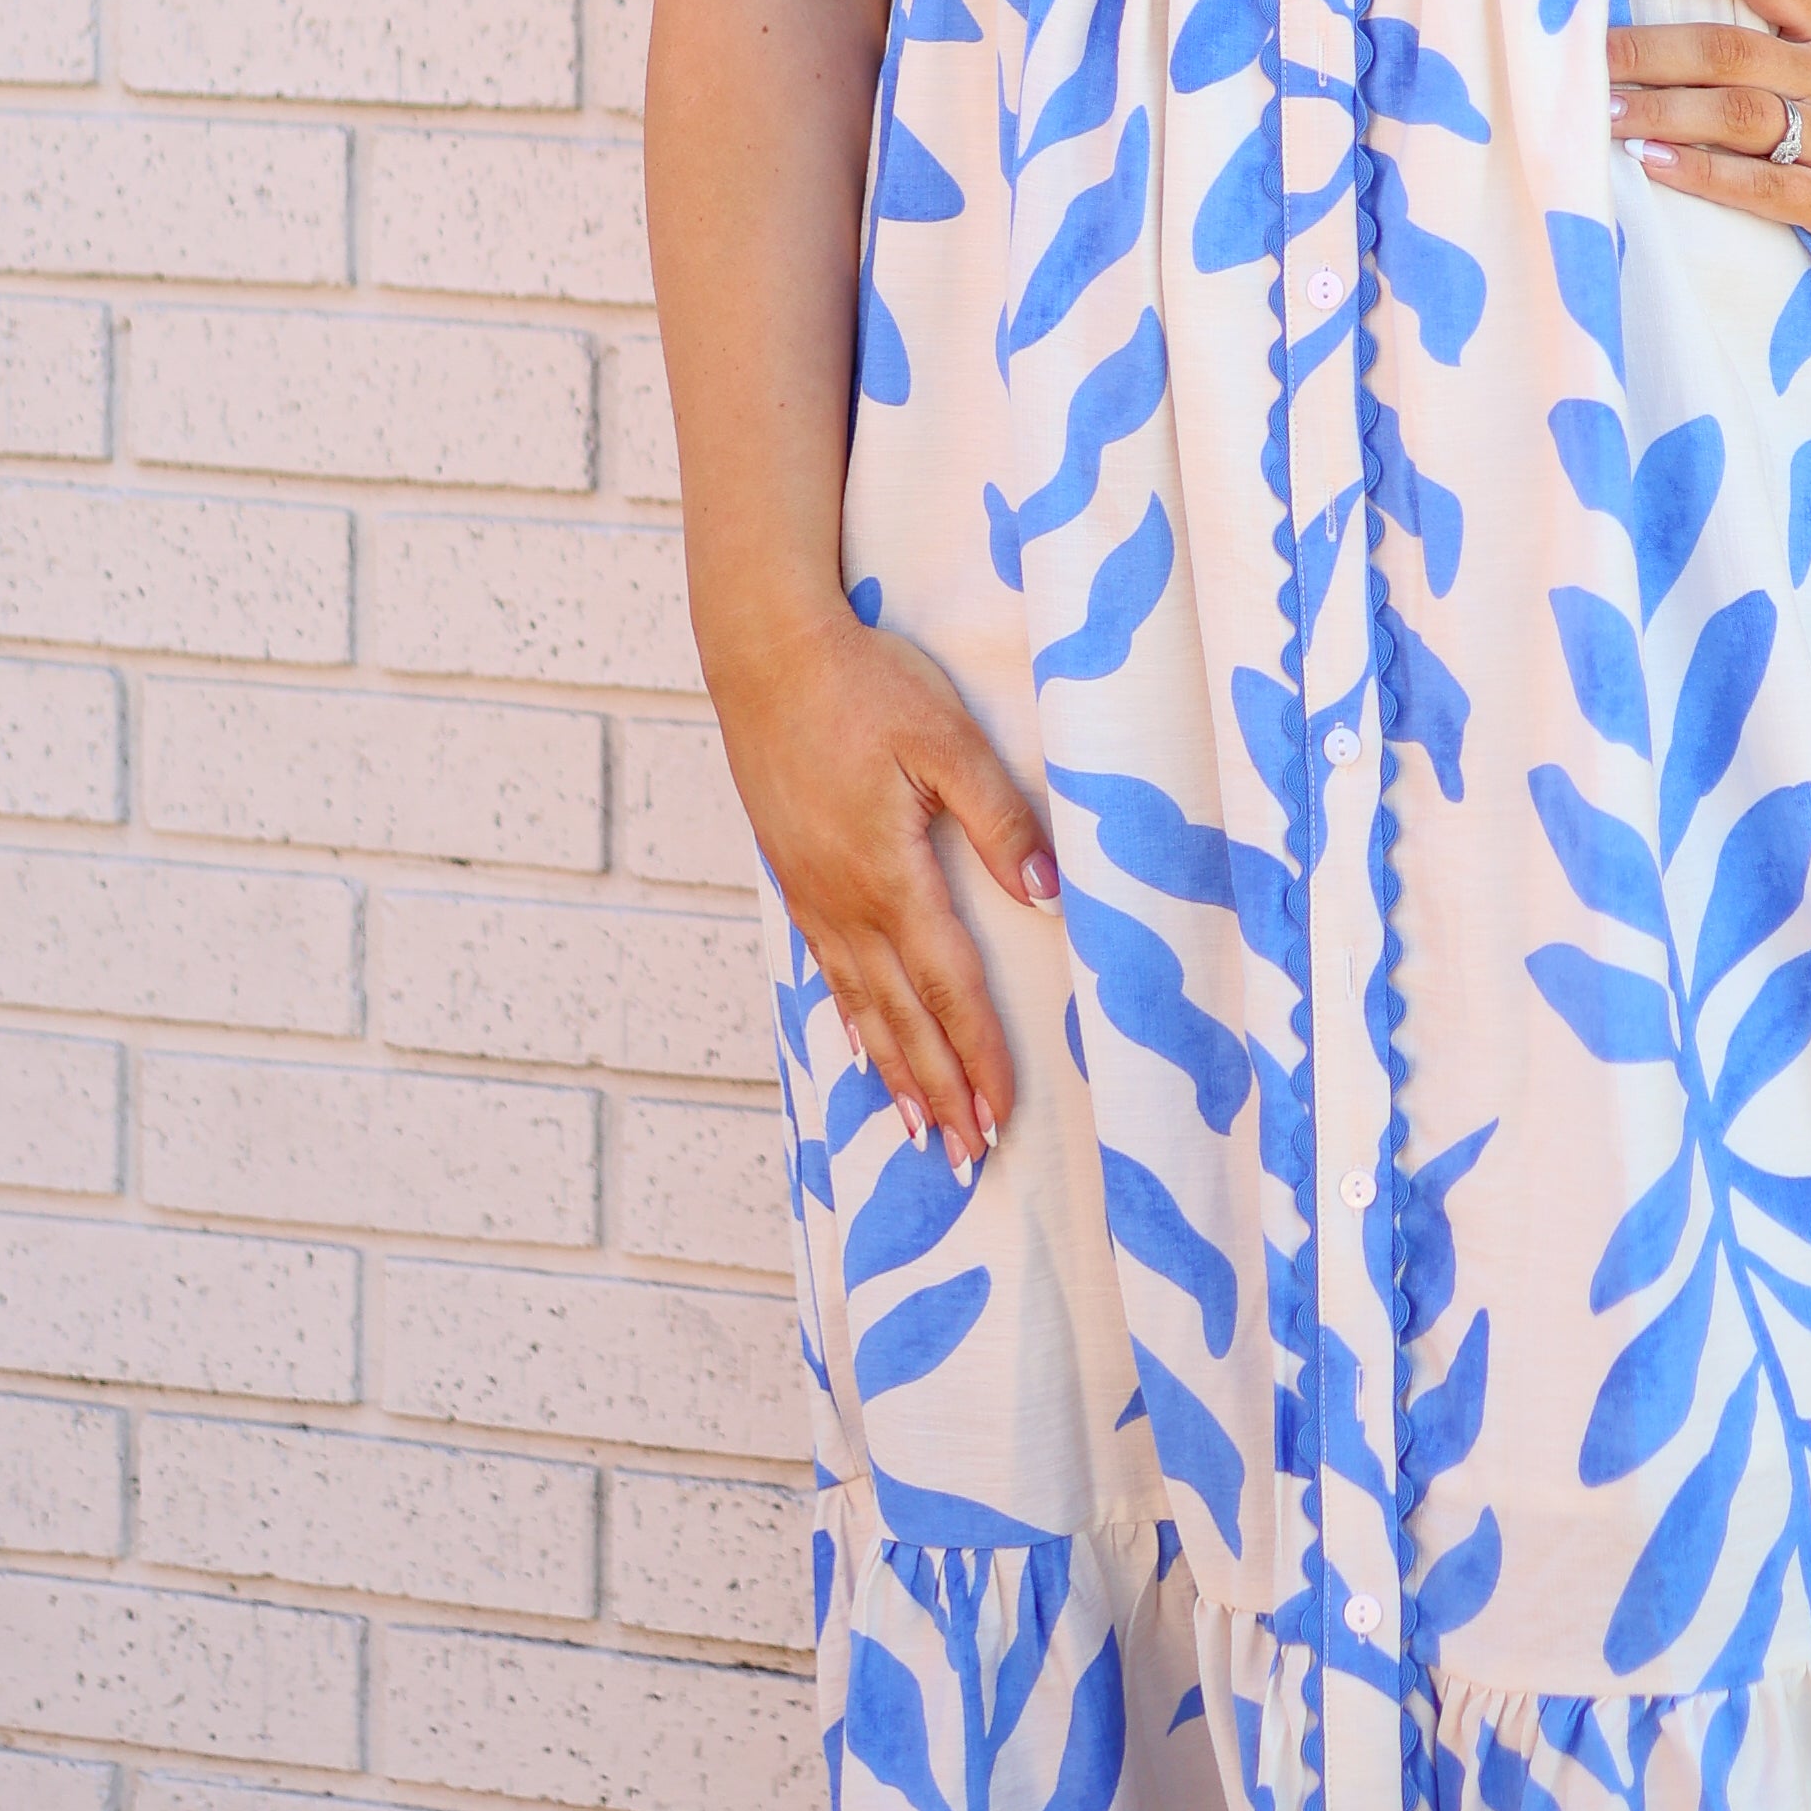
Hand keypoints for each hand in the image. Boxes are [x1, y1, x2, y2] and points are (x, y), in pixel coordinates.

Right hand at [703, 601, 1056, 1159]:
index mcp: (891, 878)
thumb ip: (1000, 822)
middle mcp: (846, 903)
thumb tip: (1045, 899)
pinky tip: (860, 1044)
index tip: (1003, 1113)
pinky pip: (828, 969)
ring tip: (923, 1130)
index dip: (978, 1054)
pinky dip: (851, 1019)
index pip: (949, 987)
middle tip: (970, 1157)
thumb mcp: (948, 742)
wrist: (765, 653)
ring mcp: (814, 894)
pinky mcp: (795, 875)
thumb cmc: (864, 686)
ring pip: (861, 1004)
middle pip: (903, 1018)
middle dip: (940, 1090)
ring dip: (896, 1071)